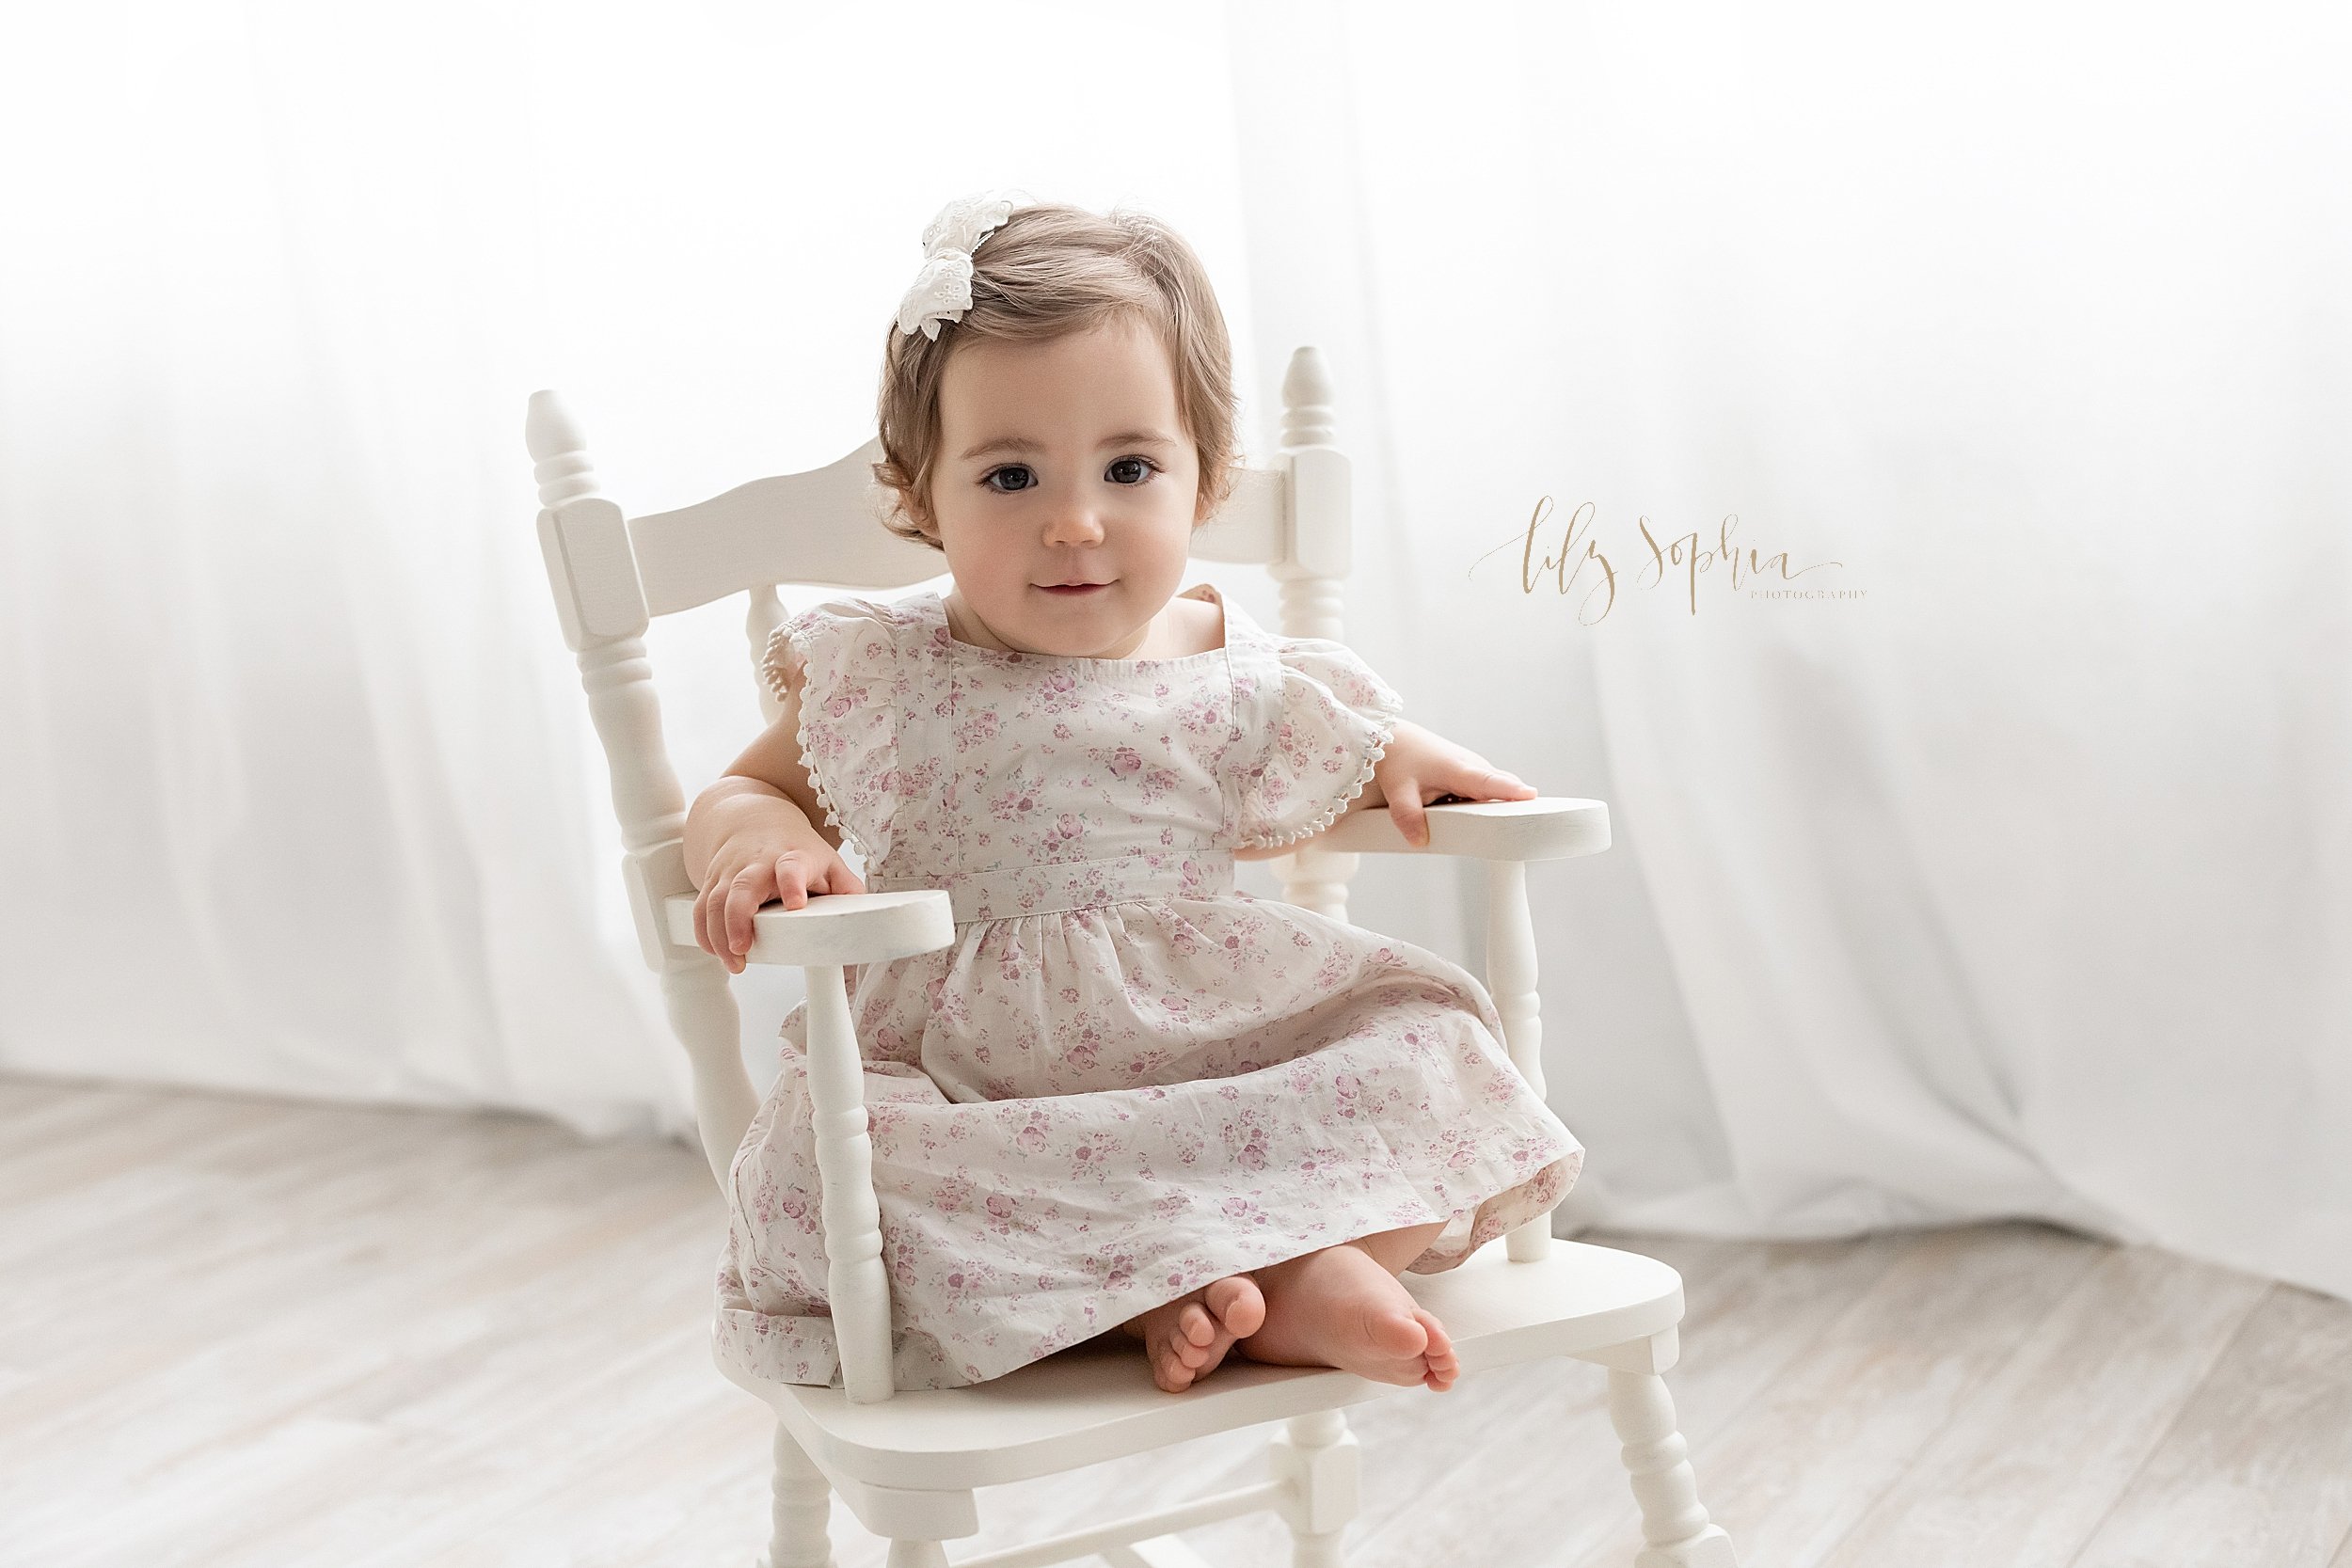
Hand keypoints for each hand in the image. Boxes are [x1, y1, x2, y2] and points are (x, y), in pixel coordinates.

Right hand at [692, 831, 865, 973]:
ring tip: (734, 961)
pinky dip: (703, 932)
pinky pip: (700, 908)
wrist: (754, 820)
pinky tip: (715, 951)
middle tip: (743, 948)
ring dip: (719, 934)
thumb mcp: (827, 863)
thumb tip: (866, 921)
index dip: (792, 883)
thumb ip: (846, 890)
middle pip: (742, 886)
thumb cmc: (796, 849)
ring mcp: (731, 871)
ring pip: (715, 901)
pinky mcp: (712, 881)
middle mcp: (757, 862)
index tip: (796, 904)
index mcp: (793, 857)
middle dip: (738, 919)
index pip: (792, 866)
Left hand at [1369, 719, 1537, 848]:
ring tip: (1504, 828)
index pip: (1488, 781)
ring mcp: (1476, 769)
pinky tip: (1475, 817)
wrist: (1397, 740)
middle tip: (1526, 827)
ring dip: (1499, 807)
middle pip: (1503, 787)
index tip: (1530, 795)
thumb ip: (1408, 817)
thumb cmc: (1400, 761)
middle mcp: (1473, 766)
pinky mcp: (1473, 775)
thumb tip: (1420, 841)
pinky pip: (1487, 791)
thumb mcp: (1398, 791)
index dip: (1508, 789)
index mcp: (1458, 770)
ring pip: (1496, 790)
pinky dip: (1486, 803)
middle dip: (1515, 805)